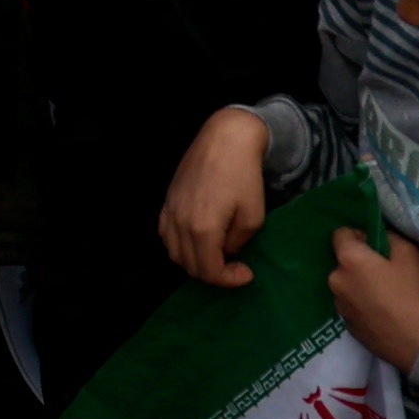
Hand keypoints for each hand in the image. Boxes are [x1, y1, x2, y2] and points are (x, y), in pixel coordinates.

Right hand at [158, 111, 274, 286]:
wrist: (226, 138)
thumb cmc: (245, 176)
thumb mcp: (254, 216)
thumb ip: (238, 242)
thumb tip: (226, 250)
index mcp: (203, 229)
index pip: (209, 271)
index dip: (229, 280)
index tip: (246, 273)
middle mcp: (181, 223)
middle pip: (190, 265)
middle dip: (213, 273)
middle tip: (233, 266)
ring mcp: (170, 210)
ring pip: (174, 252)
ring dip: (194, 261)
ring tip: (215, 254)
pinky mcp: (167, 199)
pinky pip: (165, 233)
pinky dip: (178, 244)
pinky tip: (194, 239)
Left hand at [326, 225, 418, 372]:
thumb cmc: (413, 293)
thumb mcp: (408, 252)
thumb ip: (388, 235)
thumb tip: (378, 235)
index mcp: (348, 259)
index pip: (340, 234)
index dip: (359, 236)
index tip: (377, 247)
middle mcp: (336, 281)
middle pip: (343, 261)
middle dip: (359, 262)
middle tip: (384, 272)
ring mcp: (339, 306)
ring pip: (346, 284)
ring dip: (358, 284)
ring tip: (383, 295)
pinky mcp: (346, 326)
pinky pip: (351, 305)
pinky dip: (360, 304)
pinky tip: (381, 312)